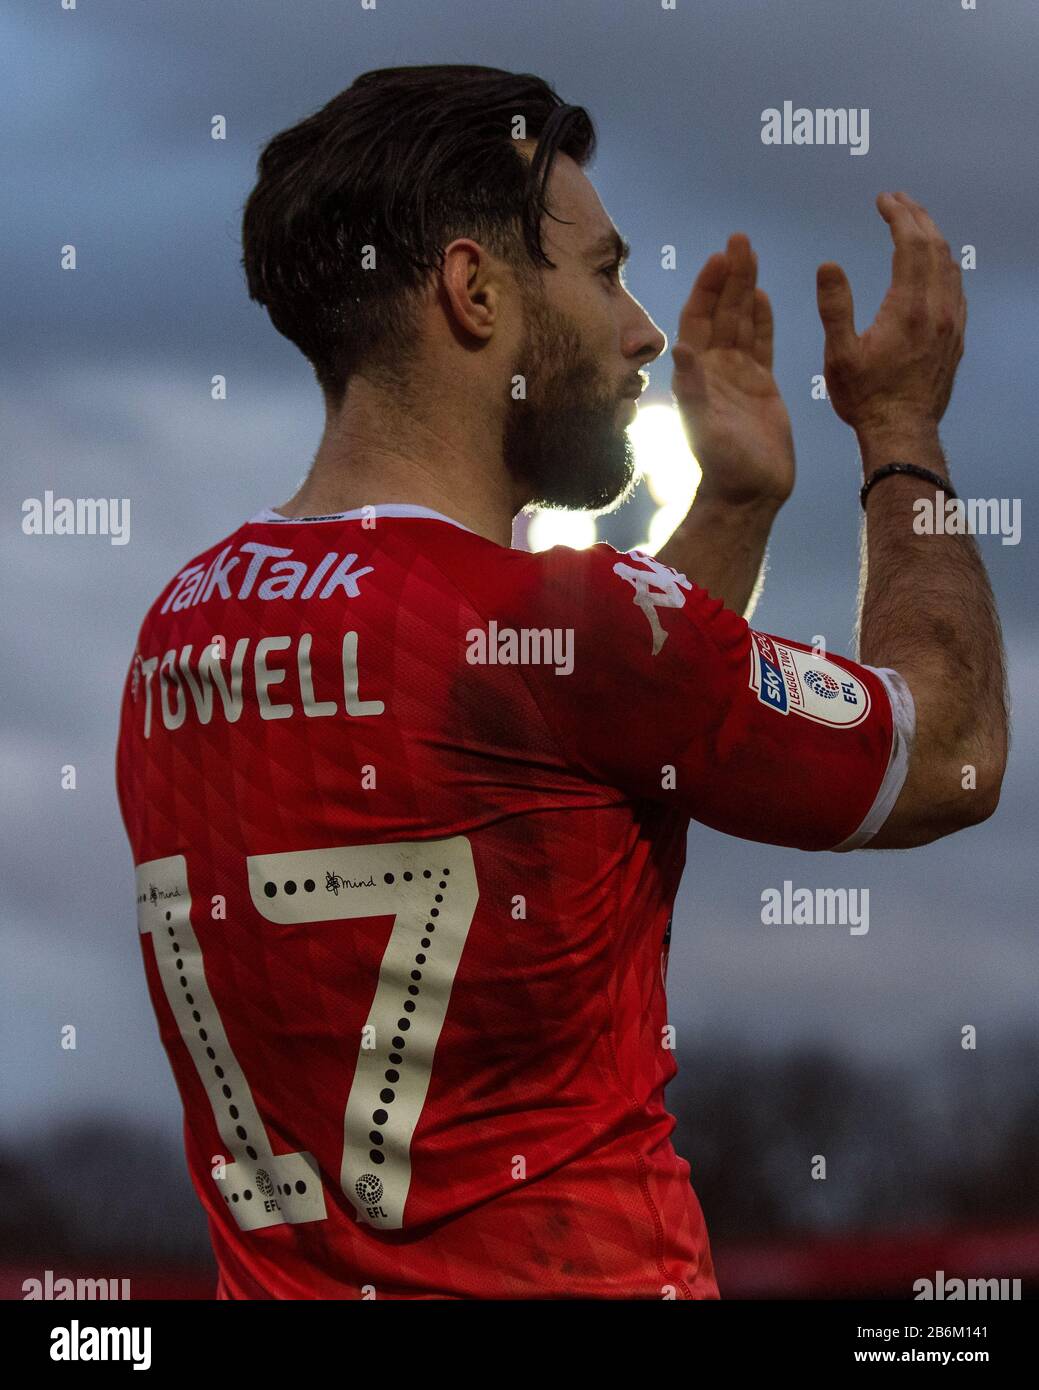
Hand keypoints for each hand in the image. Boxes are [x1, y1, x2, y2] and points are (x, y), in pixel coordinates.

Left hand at [671, 233, 794, 509]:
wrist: (749, 492)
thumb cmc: (723, 464)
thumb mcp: (704, 426)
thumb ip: (692, 388)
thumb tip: (680, 349)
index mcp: (698, 373)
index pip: (699, 319)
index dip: (706, 288)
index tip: (718, 258)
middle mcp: (715, 368)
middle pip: (722, 311)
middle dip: (729, 276)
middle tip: (740, 239)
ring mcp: (738, 375)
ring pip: (742, 321)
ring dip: (745, 289)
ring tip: (750, 254)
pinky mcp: (761, 385)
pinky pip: (761, 343)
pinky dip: (761, 319)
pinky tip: (762, 295)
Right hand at [816, 191, 965, 434]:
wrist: (902, 433)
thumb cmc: (865, 398)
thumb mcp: (839, 356)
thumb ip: (834, 307)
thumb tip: (828, 264)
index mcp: (908, 308)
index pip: (910, 244)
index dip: (898, 215)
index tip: (883, 199)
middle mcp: (937, 310)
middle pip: (935, 247)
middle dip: (917, 217)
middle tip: (898, 200)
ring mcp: (951, 323)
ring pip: (950, 265)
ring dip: (933, 237)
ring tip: (915, 223)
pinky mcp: (956, 337)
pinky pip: (956, 288)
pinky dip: (944, 264)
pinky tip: (934, 265)